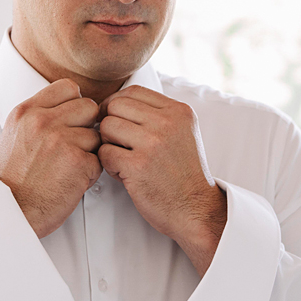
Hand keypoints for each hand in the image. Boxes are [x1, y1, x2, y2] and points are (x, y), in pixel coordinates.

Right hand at [0, 79, 101, 237]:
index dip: (75, 103)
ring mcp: (62, 140)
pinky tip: (72, 179)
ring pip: (96, 134)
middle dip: (87, 126)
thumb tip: (68, 102)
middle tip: (75, 145)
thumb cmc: (16, 176)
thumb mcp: (16, 134)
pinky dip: (91, 172)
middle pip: (89, 106)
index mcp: (27, 111)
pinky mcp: (78, 162)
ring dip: (90, 151)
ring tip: (69, 166)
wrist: (14, 209)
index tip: (71, 119)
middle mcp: (44, 121)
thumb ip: (40, 114)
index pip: (68, 87)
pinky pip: (100, 159)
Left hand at [97, 86, 226, 275]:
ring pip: (106, 127)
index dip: (117, 104)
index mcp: (178, 112)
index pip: (133, 91)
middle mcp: (167, 123)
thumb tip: (119, 102)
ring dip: (108, 144)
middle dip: (109, 123)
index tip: (115, 119)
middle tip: (117, 142)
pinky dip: (109, 165)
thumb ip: (158, 115)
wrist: (196, 209)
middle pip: (115, 105)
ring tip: (123, 159)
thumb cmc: (184, 174)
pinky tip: (124, 174)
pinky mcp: (138, 165)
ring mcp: (153, 143)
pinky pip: (104, 153)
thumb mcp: (183, 133)